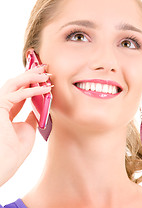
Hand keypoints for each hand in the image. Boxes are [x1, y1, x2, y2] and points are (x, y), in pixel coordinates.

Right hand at [0, 65, 52, 185]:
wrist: (4, 165)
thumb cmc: (14, 152)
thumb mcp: (28, 129)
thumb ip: (31, 116)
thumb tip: (39, 107)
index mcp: (8, 112)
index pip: (20, 92)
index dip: (32, 84)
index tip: (44, 78)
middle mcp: (2, 106)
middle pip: (16, 85)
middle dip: (30, 75)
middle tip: (44, 68)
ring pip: (13, 84)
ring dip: (30, 77)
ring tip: (45, 74)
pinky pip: (16, 94)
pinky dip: (31, 90)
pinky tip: (44, 88)